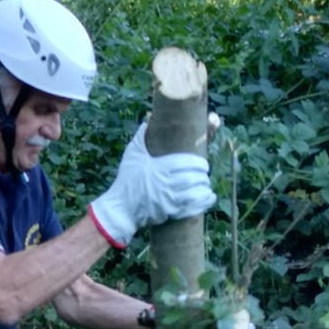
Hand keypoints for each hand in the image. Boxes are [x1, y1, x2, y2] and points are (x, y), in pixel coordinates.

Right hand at [89, 121, 215, 248]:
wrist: (121, 209)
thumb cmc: (127, 180)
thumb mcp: (132, 155)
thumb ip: (142, 136)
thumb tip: (150, 116)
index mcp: (161, 167)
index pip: (189, 163)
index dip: (200, 163)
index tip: (202, 162)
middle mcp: (168, 184)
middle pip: (196, 177)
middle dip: (203, 175)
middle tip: (203, 172)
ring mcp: (171, 200)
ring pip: (198, 192)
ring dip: (204, 187)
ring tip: (204, 184)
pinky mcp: (172, 212)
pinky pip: (194, 207)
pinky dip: (204, 201)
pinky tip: (208, 197)